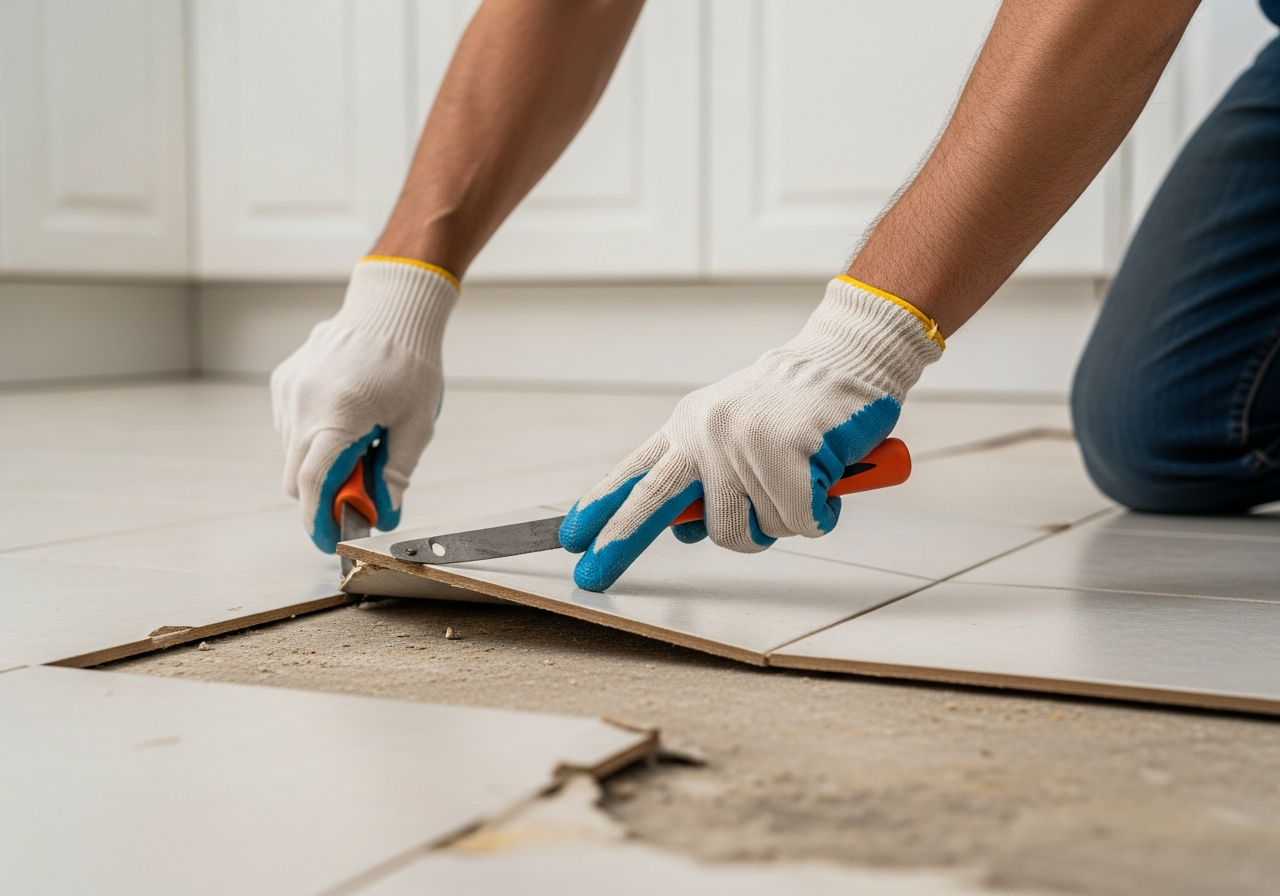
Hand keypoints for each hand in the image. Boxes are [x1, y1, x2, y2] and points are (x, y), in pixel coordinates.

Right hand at [270, 257, 457, 551]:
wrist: (391, 308)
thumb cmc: (411, 363)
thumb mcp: (416, 425)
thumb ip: (395, 473)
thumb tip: (383, 514)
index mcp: (337, 415)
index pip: (316, 483)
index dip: (320, 520)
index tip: (331, 542)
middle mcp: (302, 403)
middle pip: (297, 477)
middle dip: (324, 496)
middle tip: (361, 495)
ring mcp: (288, 392)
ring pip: (293, 454)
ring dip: (321, 464)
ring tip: (364, 442)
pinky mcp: (283, 382)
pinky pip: (291, 428)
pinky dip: (313, 439)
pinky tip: (348, 418)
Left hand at [559, 276, 943, 590]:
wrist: (843, 359)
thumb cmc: (789, 405)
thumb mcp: (728, 429)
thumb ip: (703, 475)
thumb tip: (685, 530)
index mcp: (688, 427)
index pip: (634, 472)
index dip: (601, 509)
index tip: (572, 538)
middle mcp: (707, 434)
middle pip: (654, 504)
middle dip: (619, 544)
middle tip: (592, 577)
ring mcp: (746, 444)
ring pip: (745, 533)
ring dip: (776, 525)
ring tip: (796, 486)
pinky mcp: (791, 453)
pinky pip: (799, 522)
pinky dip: (820, 514)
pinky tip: (827, 480)